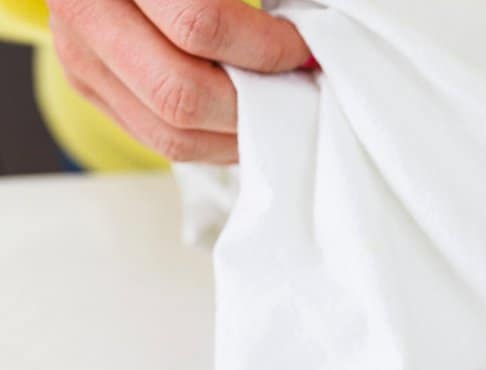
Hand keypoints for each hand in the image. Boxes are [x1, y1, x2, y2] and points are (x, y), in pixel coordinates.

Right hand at [48, 0, 311, 163]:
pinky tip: (244, 121)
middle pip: (181, 94)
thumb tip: (307, 45)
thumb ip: (238, 6)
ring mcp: (80, 57)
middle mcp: (87, 12)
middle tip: (295, 90)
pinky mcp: (89, 85)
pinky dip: (214, 141)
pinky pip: (160, 140)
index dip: (266, 47)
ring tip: (277, 111)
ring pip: (171, 134)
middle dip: (253, 103)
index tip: (303, 49)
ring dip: (238, 135)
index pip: (201, 25)